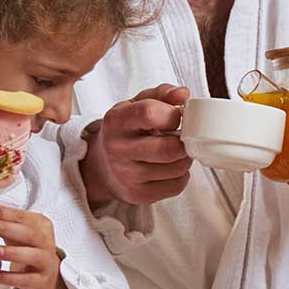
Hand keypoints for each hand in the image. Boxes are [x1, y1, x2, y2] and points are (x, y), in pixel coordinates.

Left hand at [0, 204, 80, 288]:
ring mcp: (46, 262)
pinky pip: (26, 279)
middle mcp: (47, 242)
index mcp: (41, 225)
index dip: (4, 213)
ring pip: (32, 256)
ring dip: (11, 252)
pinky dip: (9, 278)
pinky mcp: (41, 281)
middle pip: (28, 233)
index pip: (23, 216)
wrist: (43, 276)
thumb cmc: (24, 249)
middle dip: (5, 228)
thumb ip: (1, 218)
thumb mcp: (16, 231)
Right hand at [83, 84, 190, 207]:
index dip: (172, 114)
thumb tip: (183, 94)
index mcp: (116, 121)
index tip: (176, 117)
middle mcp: (118, 149)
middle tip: (181, 137)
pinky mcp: (138, 195)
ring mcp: (127, 175)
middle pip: (169, 148)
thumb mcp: (137, 104)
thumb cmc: (127, 130)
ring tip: (175, 151)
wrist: (103, 164)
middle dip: (183, 142)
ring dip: (184, 158)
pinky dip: (181, 176)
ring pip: (177, 168)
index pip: (149, 113)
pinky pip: (177, 186)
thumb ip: (162, 94)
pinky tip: (169, 167)